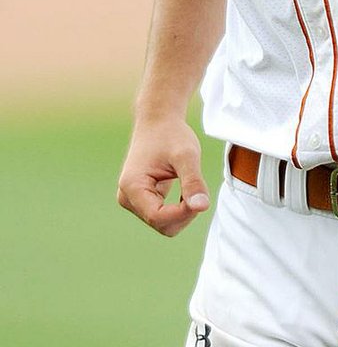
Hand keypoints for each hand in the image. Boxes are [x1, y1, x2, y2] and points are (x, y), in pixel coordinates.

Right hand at [117, 117, 209, 236]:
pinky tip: (184, 187)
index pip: (158, 217)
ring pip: (163, 224)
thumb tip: (202, 207)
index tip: (201, 197)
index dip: (183, 213)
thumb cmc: (171, 135)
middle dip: (184, 214)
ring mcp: (132, 200)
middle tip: (198, 189)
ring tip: (190, 184)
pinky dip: (179, 208)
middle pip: (161, 225)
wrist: (158, 121)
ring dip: (182, 211)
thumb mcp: (187, 155)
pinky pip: (163, 216)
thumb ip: (193, 182)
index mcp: (132, 187)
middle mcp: (126, 197)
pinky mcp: (140, 200)